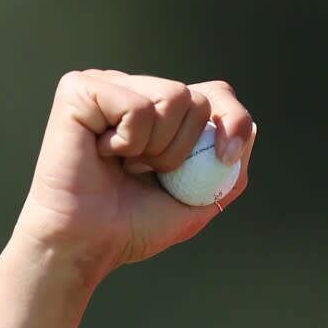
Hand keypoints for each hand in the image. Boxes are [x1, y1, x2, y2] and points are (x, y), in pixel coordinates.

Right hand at [9, 70, 255, 282]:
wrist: (89, 244)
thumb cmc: (134, 225)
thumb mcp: (200, 200)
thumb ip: (230, 169)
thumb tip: (247, 130)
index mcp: (160, 111)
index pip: (216, 94)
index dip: (233, 122)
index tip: (224, 157)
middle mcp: (134, 89)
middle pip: (198, 98)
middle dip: (184, 150)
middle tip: (144, 172)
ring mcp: (107, 84)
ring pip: (173, 96)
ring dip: (157, 148)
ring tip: (124, 164)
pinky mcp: (80, 88)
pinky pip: (137, 106)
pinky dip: (128, 141)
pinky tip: (101, 153)